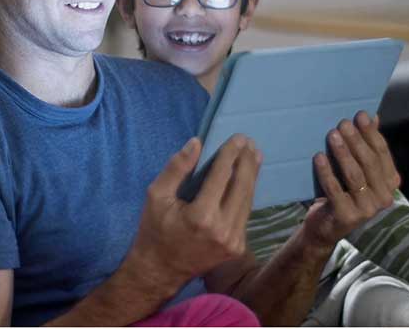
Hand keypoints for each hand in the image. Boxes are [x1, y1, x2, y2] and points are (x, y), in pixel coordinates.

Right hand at [125, 134, 262, 293]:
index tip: (237, 137)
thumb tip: (196, 143)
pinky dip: (246, 193)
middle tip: (249, 141)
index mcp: (201, 216)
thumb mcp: (156, 195)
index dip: (230, 155)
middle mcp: (222, 229)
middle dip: (247, 162)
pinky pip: (244, 213)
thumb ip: (177, 168)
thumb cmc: (154, 230)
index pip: (221, 177)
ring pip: (247, 200)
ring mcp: (233, 241)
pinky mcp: (237, 247)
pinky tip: (248, 179)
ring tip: (254, 155)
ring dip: (252, 176)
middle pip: (241, 187)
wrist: (160, 270)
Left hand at [303, 111, 400, 249]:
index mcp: (389, 183)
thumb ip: (365, 146)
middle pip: (369, 162)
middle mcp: (384, 197)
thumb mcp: (355, 169)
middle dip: (356, 140)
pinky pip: (335, 189)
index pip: (382, 153)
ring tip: (332, 135)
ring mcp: (368, 209)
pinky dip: (326, 172)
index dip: (371, 133)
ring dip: (342, 153)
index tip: (360, 115)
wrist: (324, 227)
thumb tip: (373, 116)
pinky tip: (318, 157)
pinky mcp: (348, 216)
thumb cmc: (340, 192)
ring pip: (354, 175)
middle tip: (343, 123)